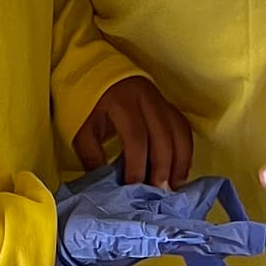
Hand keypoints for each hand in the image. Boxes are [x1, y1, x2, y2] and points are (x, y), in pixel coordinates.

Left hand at [75, 74, 194, 187]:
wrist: (93, 73)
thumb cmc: (85, 103)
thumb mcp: (80, 129)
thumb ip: (93, 156)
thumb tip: (109, 186)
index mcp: (122, 101)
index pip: (136, 137)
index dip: (138, 166)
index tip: (135, 188)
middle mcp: (146, 98)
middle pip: (163, 136)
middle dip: (163, 168)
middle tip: (159, 193)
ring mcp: (160, 99)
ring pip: (179, 131)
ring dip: (179, 161)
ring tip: (173, 186)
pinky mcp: (167, 103)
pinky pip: (183, 127)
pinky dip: (185, 151)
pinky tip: (179, 171)